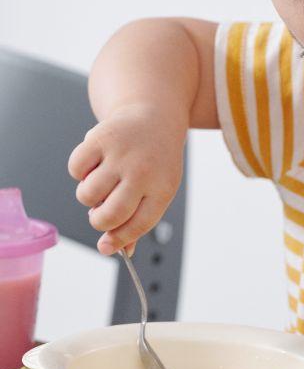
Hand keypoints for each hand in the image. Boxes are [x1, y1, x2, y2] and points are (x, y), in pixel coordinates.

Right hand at [68, 102, 185, 254]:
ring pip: (87, 195)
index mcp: (162, 188)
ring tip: (103, 181)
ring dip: (88, 195)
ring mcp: (121, 154)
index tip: (106, 246)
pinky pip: (75, 169)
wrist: (155, 117)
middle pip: (109, 216)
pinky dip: (79, 171)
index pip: (138, 225)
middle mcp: (143, 172)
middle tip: (101, 211)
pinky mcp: (100, 138)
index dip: (119, 240)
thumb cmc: (155, 161)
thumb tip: (113, 250)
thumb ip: (138, 220)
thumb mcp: (159, 189)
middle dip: (99, 221)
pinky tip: (96, 163)